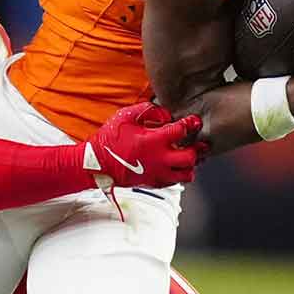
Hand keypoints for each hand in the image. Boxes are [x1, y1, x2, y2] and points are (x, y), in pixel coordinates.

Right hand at [85, 103, 202, 187]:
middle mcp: (158, 159)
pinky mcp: (154, 182)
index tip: (193, 121)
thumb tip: (166, 115)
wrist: (97, 164)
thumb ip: (149, 110)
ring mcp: (157, 173)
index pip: (181, 131)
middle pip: (190, 157)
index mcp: (153, 141)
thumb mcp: (125, 116)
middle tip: (195, 142)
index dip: (190, 124)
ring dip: (190, 164)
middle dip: (196, 148)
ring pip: (187, 174)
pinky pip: (176, 182)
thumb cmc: (110, 140)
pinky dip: (180, 174)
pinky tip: (175, 165)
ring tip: (186, 156)